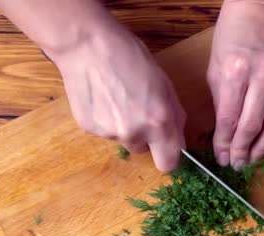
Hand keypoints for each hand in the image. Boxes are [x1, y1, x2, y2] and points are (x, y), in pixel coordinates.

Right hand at [52, 25, 185, 171]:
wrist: (86, 45)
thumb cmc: (129, 56)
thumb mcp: (164, 83)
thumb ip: (173, 114)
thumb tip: (177, 135)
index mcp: (159, 122)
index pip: (168, 163)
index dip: (168, 155)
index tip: (166, 145)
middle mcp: (134, 133)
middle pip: (144, 152)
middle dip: (145, 139)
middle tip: (138, 112)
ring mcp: (109, 133)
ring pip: (123, 139)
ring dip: (124, 127)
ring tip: (117, 98)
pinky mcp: (89, 128)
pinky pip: (104, 132)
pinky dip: (105, 120)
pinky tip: (102, 97)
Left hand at [208, 0, 263, 168]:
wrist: (261, 13)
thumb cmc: (232, 37)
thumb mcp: (216, 67)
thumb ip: (221, 101)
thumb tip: (223, 135)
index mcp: (235, 72)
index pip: (229, 119)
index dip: (224, 144)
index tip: (221, 158)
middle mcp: (262, 77)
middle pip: (251, 127)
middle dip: (241, 151)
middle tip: (235, 165)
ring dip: (262, 149)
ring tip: (251, 161)